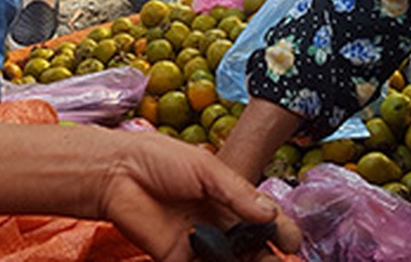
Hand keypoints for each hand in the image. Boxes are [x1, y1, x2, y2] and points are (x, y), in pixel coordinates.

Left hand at [91, 128, 300, 261]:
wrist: (117, 173)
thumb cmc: (159, 160)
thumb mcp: (206, 170)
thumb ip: (238, 194)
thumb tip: (270, 214)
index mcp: (228, 197)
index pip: (264, 219)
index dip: (281, 231)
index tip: (293, 243)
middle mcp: (218, 222)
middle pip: (253, 247)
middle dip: (269, 258)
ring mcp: (200, 242)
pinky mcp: (179, 258)